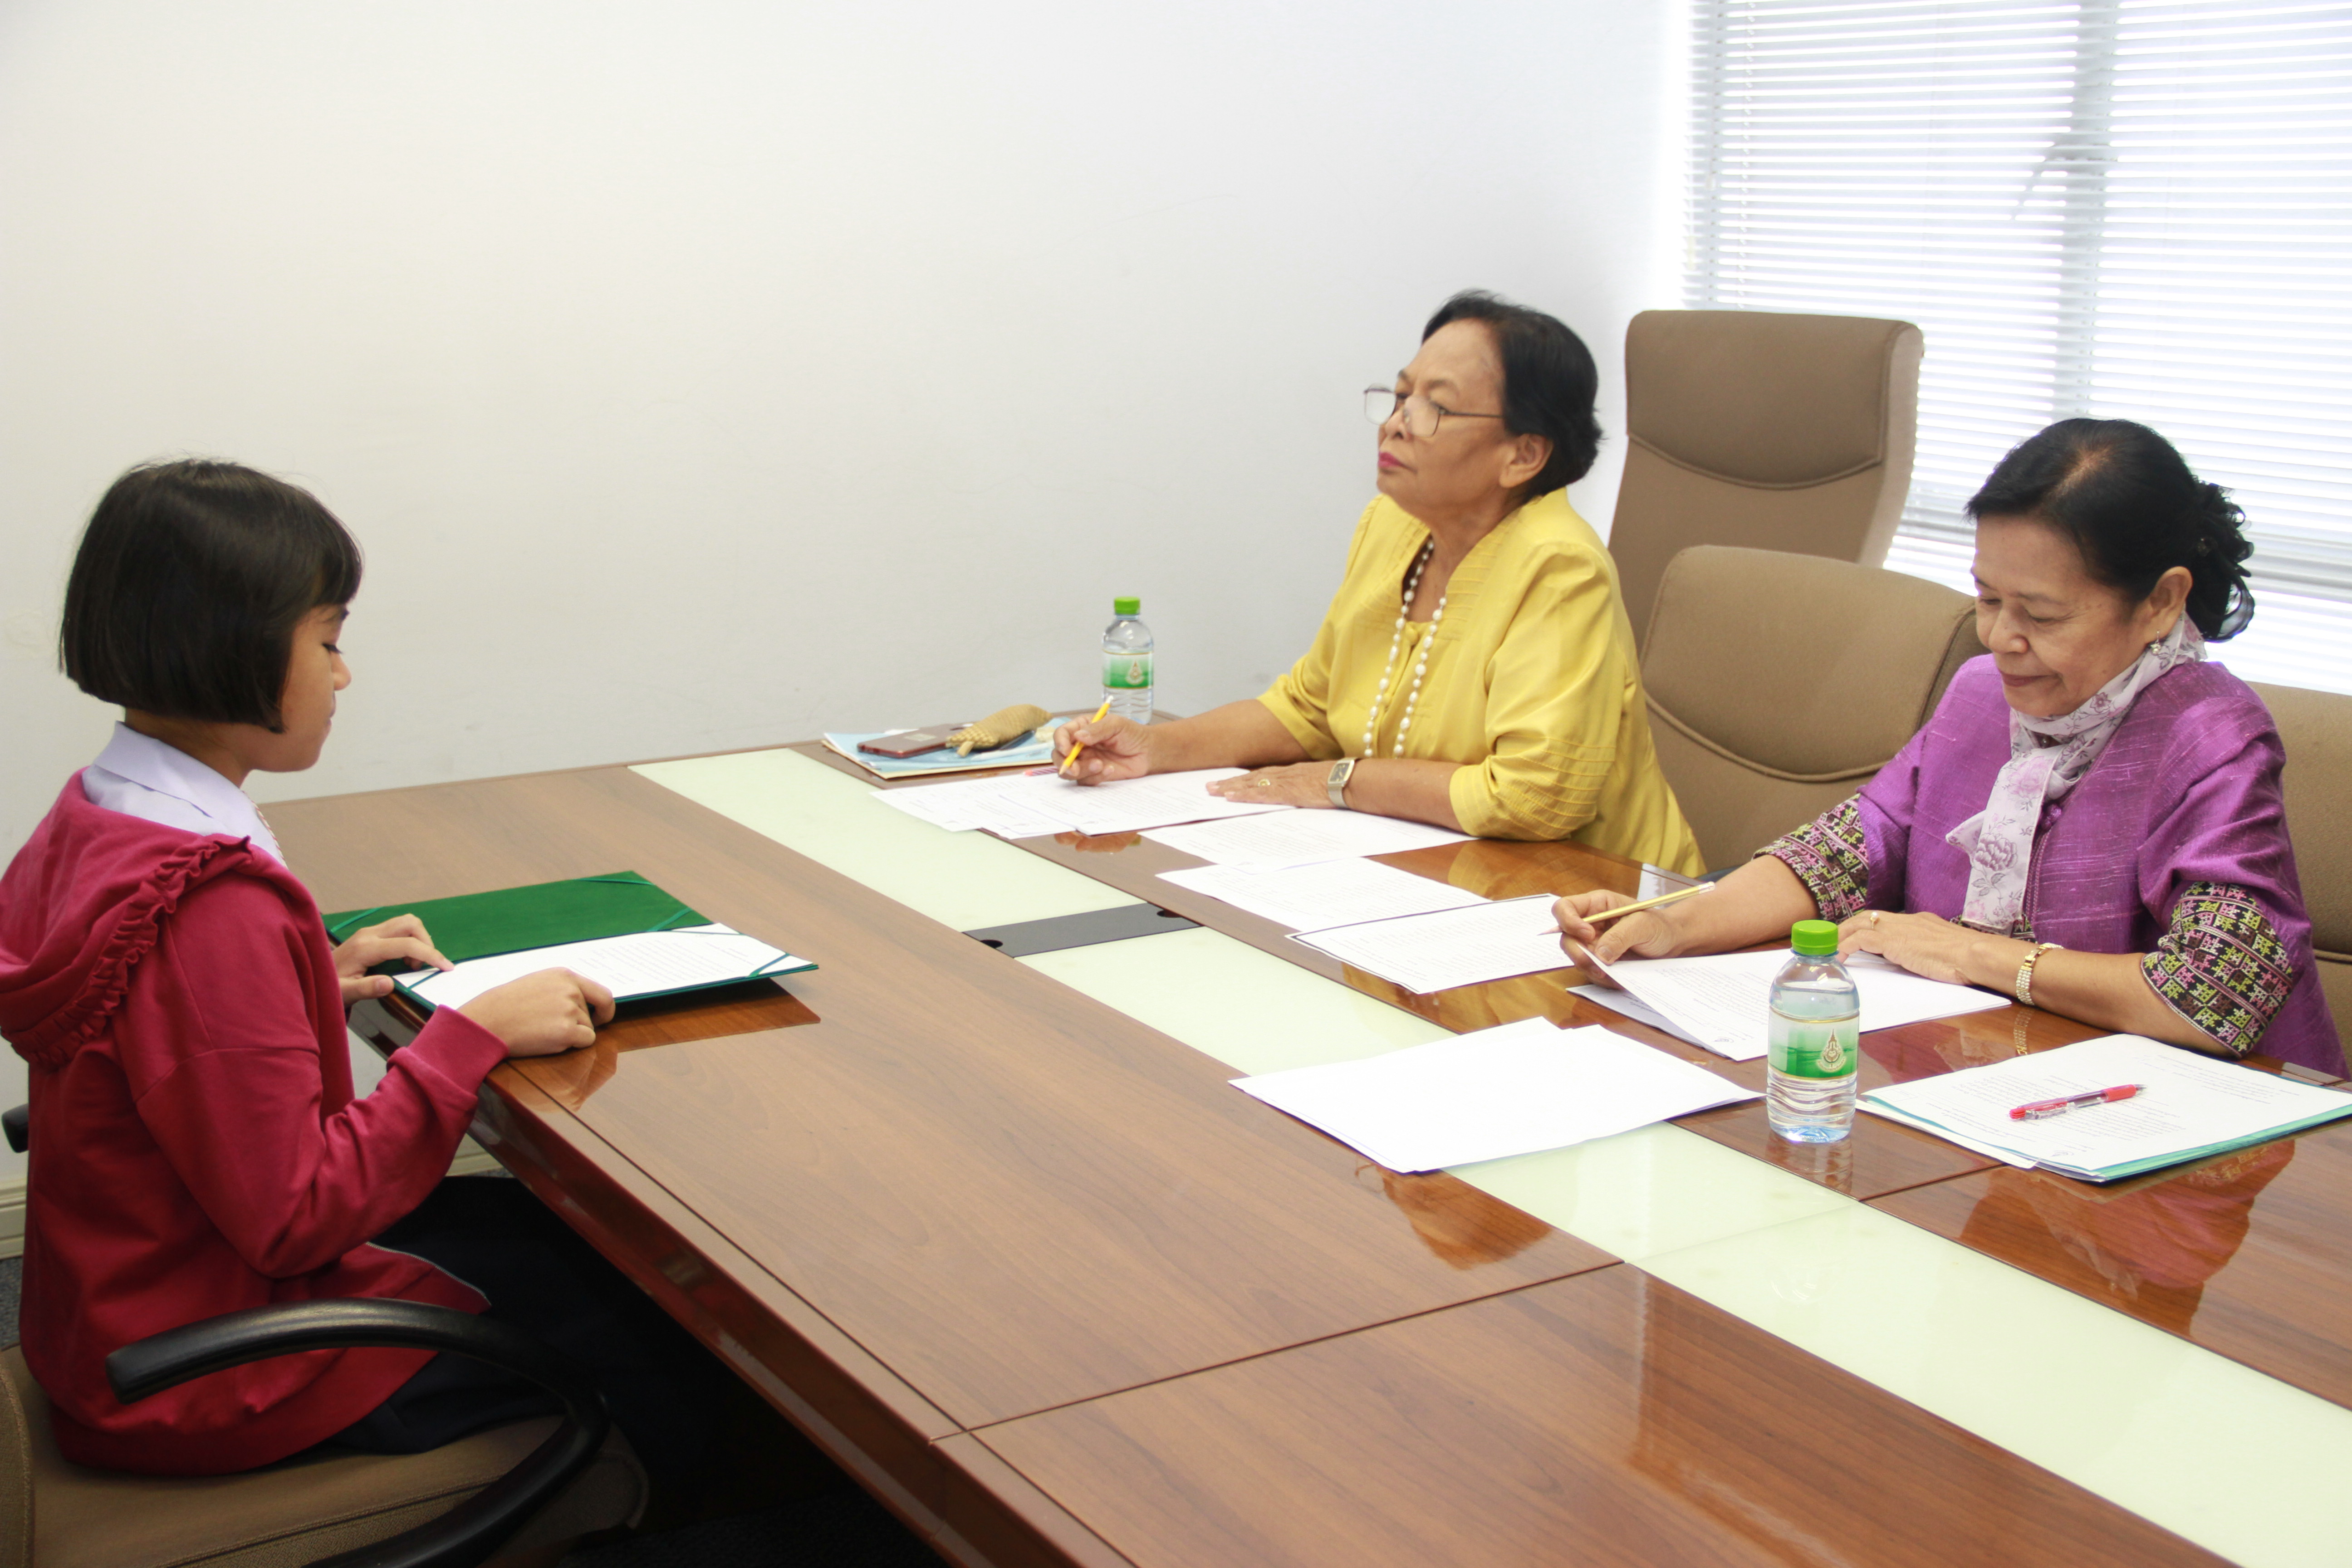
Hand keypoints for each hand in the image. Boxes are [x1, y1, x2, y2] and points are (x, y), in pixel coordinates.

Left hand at [333, 915, 452, 1005]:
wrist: (311, 978)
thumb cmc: (329, 988)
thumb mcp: (344, 994)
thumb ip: (366, 989)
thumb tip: (389, 984)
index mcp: (365, 948)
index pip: (406, 944)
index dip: (430, 954)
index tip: (446, 967)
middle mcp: (369, 934)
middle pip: (409, 923)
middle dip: (426, 942)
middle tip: (424, 966)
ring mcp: (370, 932)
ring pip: (406, 922)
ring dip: (419, 939)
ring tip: (414, 964)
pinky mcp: (371, 934)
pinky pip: (399, 928)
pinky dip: (411, 940)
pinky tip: (405, 960)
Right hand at [458, 969, 615, 1056]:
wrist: (487, 1021)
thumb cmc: (507, 1005)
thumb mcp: (538, 983)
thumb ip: (563, 989)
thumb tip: (586, 1001)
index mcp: (565, 975)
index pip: (602, 993)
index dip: (604, 1009)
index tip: (599, 1017)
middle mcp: (571, 990)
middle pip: (592, 1014)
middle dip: (579, 1024)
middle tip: (553, 1027)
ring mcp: (570, 1010)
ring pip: (588, 1029)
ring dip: (570, 1035)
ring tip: (542, 1030)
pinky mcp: (567, 1031)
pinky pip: (585, 1042)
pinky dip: (572, 1045)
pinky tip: (548, 1040)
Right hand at [1054, 715, 1152, 783]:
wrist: (1147, 752)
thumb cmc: (1132, 734)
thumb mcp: (1116, 724)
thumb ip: (1097, 729)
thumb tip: (1078, 737)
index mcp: (1081, 728)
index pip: (1061, 734)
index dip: (1060, 743)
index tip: (1067, 751)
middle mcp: (1079, 746)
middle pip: (1059, 756)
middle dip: (1064, 764)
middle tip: (1075, 769)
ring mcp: (1085, 761)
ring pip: (1070, 772)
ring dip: (1082, 771)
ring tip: (1101, 765)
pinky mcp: (1093, 775)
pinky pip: (1085, 781)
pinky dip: (1096, 777)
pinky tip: (1110, 770)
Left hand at [1206, 762, 1332, 808]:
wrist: (1352, 780)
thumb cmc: (1344, 782)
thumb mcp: (1324, 783)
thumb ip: (1312, 787)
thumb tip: (1308, 793)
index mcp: (1296, 772)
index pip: (1266, 775)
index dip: (1247, 778)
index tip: (1232, 782)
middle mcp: (1287, 774)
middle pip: (1253, 776)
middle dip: (1231, 781)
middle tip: (1211, 786)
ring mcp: (1285, 782)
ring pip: (1252, 783)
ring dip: (1231, 787)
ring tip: (1213, 791)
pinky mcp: (1287, 792)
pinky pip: (1261, 793)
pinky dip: (1245, 794)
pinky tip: (1231, 797)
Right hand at [1551, 890, 1681, 974]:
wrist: (1672, 944)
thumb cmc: (1659, 927)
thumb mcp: (1643, 925)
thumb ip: (1620, 936)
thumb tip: (1600, 954)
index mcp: (1597, 905)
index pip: (1565, 908)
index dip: (1568, 921)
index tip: (1588, 935)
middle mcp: (1590, 924)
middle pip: (1566, 937)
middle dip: (1579, 953)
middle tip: (1598, 965)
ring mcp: (1593, 943)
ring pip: (1577, 957)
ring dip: (1592, 968)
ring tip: (1614, 973)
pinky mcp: (1599, 960)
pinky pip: (1591, 971)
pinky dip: (1603, 978)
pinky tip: (1619, 977)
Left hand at [1837, 908, 1996, 986]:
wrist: (1975, 955)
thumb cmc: (1966, 958)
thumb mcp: (1943, 949)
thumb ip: (1928, 949)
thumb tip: (1921, 958)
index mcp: (1918, 921)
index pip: (1884, 918)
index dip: (1866, 925)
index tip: (1853, 935)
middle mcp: (1906, 920)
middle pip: (1867, 916)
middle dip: (1847, 926)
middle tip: (1833, 940)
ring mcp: (1899, 929)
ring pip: (1860, 924)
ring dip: (1841, 935)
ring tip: (1829, 948)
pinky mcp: (1894, 942)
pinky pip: (1861, 940)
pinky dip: (1846, 947)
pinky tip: (1839, 957)